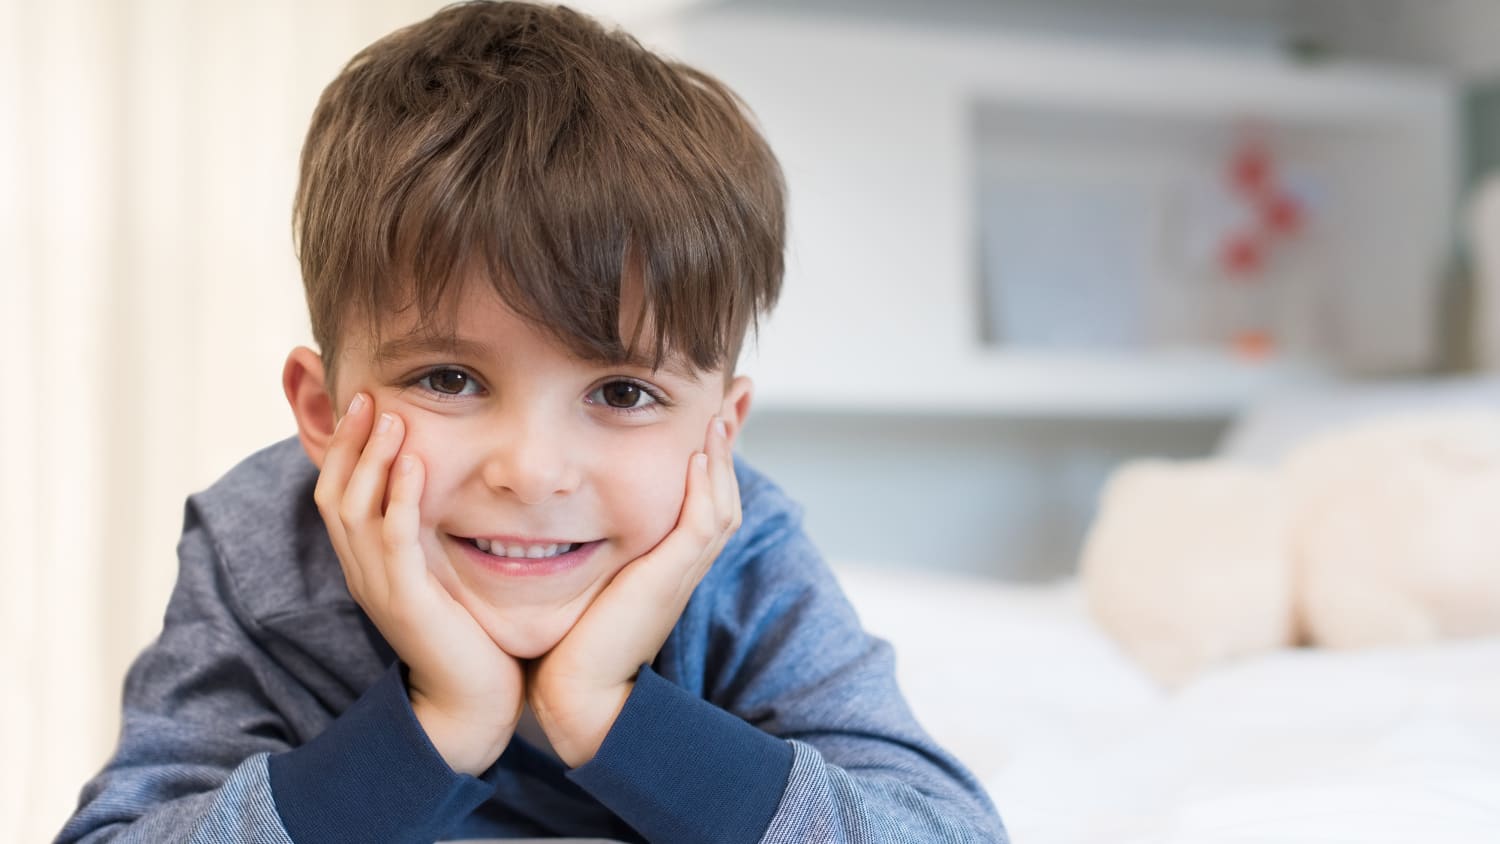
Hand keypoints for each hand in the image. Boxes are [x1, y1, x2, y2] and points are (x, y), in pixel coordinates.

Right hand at [315, 393, 524, 774]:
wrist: (471, 702)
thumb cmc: (464, 636)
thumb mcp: (437, 574)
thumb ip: (427, 536)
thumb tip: (439, 487)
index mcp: (365, 564)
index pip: (336, 495)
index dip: (344, 449)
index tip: (365, 404)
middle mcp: (362, 572)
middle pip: (333, 494)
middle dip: (349, 442)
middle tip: (367, 396)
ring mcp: (380, 587)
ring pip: (355, 511)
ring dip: (372, 460)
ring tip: (391, 417)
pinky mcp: (407, 601)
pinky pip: (395, 541)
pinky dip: (401, 499)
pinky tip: (416, 466)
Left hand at [527, 416, 741, 766]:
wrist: (577, 693)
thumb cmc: (572, 642)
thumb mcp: (588, 578)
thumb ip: (588, 544)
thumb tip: (565, 510)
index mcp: (670, 562)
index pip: (703, 496)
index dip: (714, 454)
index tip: (716, 410)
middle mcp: (684, 564)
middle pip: (724, 491)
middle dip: (731, 441)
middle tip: (737, 392)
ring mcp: (682, 572)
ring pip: (720, 503)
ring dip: (723, 454)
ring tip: (721, 411)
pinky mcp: (670, 579)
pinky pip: (701, 525)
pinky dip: (705, 488)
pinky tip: (699, 454)